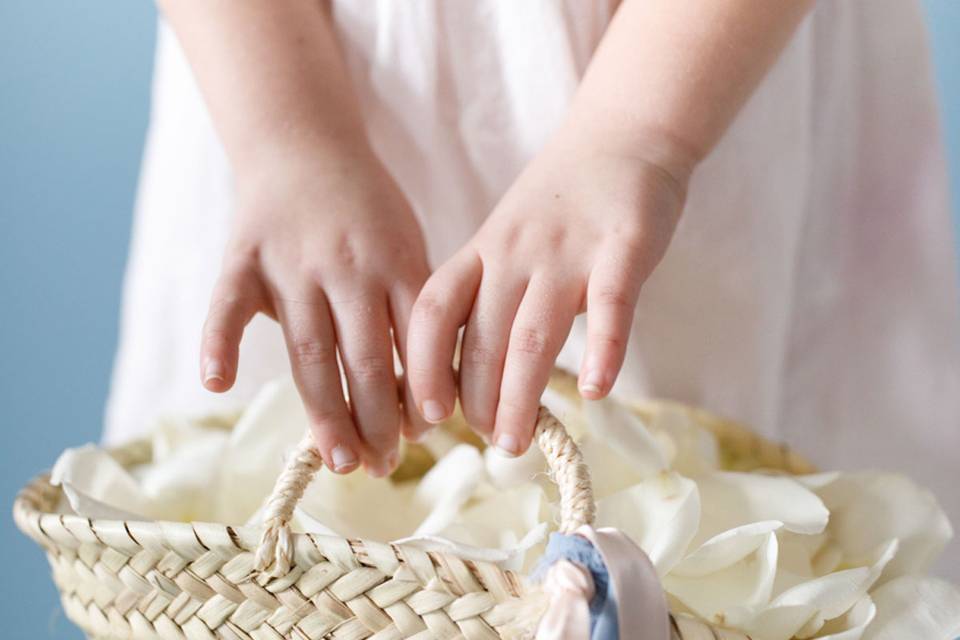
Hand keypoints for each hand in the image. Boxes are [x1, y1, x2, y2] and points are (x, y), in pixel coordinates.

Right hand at [200, 147, 430, 475]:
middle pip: (363, 357)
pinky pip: (228, 304)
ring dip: (324, 411)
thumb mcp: (406, 245)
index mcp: (396, 262)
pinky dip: (218, 342)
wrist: (304, 143)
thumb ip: (412, 309)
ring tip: (339, 461)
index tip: (423, 435)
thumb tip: (423, 396)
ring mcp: (292, 262)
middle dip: (376, 419)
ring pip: (309, 349)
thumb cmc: (366, 209)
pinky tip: (216, 385)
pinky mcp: (243, 256)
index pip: (413, 341)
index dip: (419, 392)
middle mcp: (346, 265)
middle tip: (381, 466)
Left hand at [406, 133, 689, 454]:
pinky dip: (605, 350)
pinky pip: (612, 304)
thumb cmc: (557, 203)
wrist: (621, 136)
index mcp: (480, 252)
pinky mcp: (624, 246)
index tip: (425, 414)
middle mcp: (514, 253)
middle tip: (490, 444)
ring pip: (533, 332)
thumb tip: (465, 379)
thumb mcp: (502, 240)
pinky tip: (597, 391)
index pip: (432, 313)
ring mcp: (569, 250)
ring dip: (520, 393)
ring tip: (516, 441)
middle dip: (476, 399)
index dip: (422, 366)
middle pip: (481, 337)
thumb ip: (485, 298)